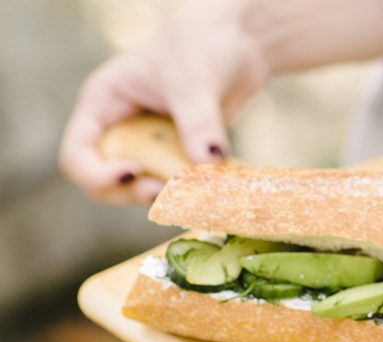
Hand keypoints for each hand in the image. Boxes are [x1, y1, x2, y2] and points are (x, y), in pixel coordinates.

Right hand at [59, 1, 267, 203]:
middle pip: (109, 185)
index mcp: (104, 104)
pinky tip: (215, 188)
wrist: (241, 40)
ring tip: (199, 191)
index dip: (96, 175)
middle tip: (170, 193)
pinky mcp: (185, 155)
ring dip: (169, 198)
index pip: (76, 156)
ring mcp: (155, 145)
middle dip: (134, 194)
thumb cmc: (202, 44)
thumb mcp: (194, 81)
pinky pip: (182, 186)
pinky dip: (195, 193)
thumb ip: (198, 124)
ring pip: (147, 190)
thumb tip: (208, 163)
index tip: (133, 172)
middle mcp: (124, 129)